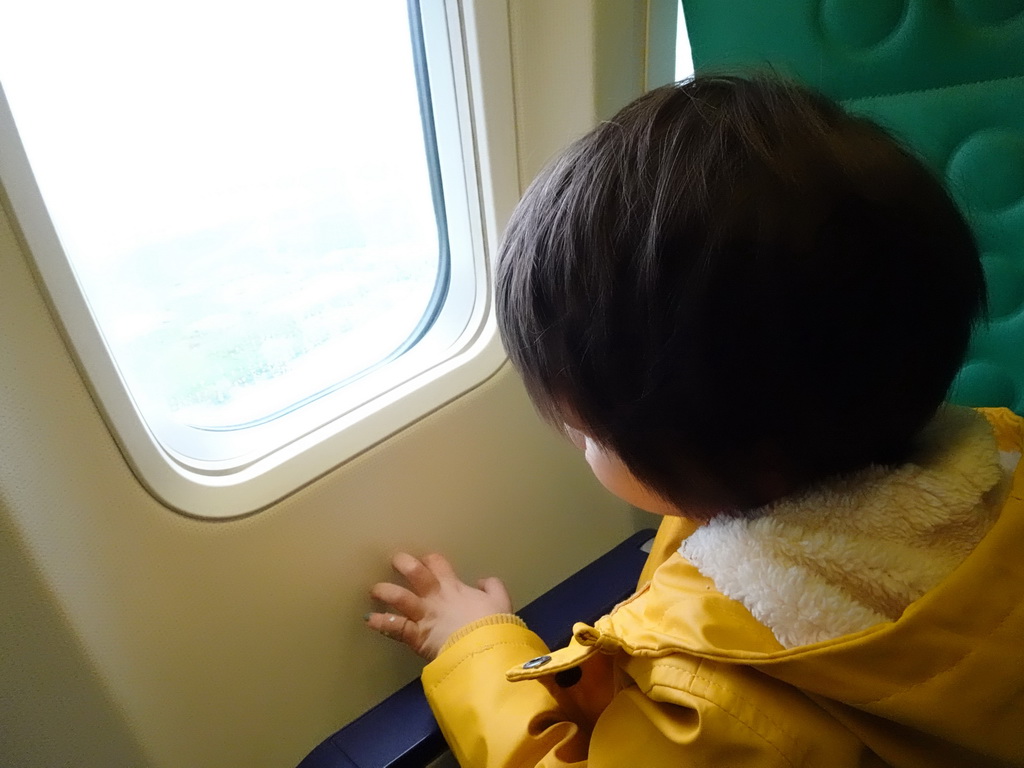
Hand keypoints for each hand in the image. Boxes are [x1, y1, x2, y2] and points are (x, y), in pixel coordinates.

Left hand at [366, 552, 511, 660]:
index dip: (430, 561)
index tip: (425, 559)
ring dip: (386, 592)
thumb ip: (493, 587)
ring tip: (375, 590)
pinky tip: (370, 620)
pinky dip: (382, 624)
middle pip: (417, 575)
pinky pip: (396, 628)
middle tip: (395, 561)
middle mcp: (436, 598)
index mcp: (455, 588)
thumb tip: (484, 581)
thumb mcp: (502, 601)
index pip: (439, 567)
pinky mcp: (417, 636)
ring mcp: (424, 616)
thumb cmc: (494, 625)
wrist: (484, 648)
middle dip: (405, 565)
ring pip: (400, 598)